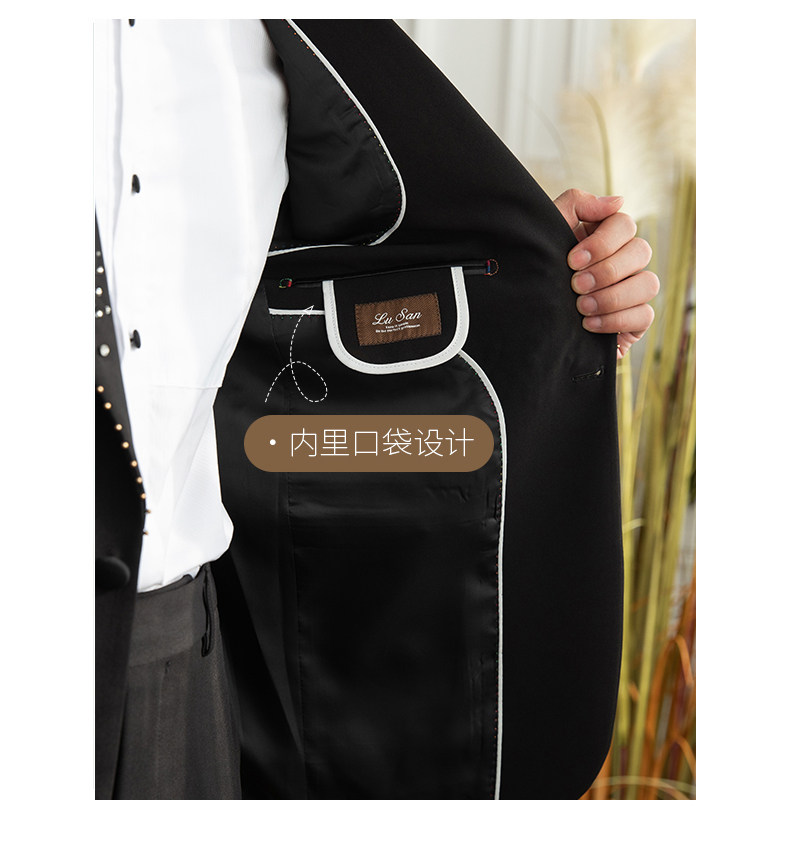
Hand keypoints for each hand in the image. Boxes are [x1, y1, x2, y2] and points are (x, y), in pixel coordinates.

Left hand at [554, 189, 658, 358]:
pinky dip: (617, 320)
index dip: (602, 242)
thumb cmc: (537, 269)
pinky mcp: (634, 321)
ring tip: (581, 307)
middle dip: (607, 271)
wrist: (523, 316)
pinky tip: (589, 324)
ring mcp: (633, 290)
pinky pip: (645, 315)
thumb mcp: (547, 231)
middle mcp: (624, 261)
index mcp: (605, 236)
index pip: (624, 225)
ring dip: (613, 296)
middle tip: (576, 285)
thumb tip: (617, 201)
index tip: (572, 260)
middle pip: (642, 251)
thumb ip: (576, 204)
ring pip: (649, 283)